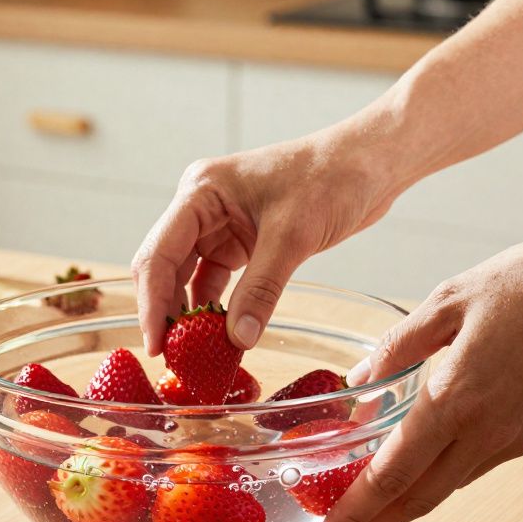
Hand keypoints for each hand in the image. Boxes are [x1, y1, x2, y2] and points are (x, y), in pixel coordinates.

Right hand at [131, 126, 413, 354]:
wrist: (371, 162)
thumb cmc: (331, 176)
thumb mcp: (292, 236)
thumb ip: (261, 289)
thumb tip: (237, 340)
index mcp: (200, 192)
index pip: (159, 254)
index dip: (152, 302)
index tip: (155, 346)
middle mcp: (202, 207)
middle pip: (167, 267)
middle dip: (166, 312)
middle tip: (171, 359)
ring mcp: (221, 225)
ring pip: (190, 278)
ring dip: (191, 315)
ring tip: (192, 356)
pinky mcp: (244, 241)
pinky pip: (219, 281)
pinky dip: (218, 309)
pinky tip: (221, 338)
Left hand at [318, 231, 522, 521]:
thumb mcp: (449, 298)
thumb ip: (398, 345)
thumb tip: (360, 380)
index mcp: (456, 398)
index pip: (393, 474)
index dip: (356, 511)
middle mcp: (486, 431)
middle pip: (419, 498)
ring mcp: (515, 437)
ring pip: (448, 485)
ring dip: (406, 504)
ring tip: (369, 509)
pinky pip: (475, 465)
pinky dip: (440, 477)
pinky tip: (421, 467)